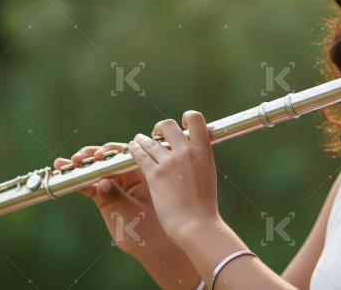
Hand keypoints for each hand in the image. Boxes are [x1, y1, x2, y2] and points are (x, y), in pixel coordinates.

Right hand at [53, 143, 174, 257]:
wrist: (146, 244)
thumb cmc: (147, 226)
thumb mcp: (132, 211)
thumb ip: (117, 197)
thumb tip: (103, 182)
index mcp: (139, 173)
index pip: (123, 156)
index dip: (109, 152)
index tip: (98, 155)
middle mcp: (125, 175)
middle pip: (105, 159)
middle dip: (90, 156)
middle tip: (77, 159)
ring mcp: (112, 185)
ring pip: (94, 171)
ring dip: (78, 167)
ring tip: (62, 164)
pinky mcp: (102, 196)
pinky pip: (88, 185)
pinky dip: (76, 182)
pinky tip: (63, 179)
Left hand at [130, 110, 219, 242]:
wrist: (196, 224)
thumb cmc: (204, 204)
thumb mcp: (208, 174)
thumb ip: (200, 158)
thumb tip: (195, 149)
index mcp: (204, 151)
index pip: (196, 119)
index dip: (186, 117)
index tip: (181, 125)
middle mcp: (187, 152)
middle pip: (168, 125)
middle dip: (160, 128)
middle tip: (156, 135)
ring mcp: (170, 162)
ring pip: (150, 141)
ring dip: (142, 140)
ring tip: (138, 141)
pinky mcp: (155, 174)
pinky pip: (140, 155)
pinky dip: (134, 150)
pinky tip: (132, 149)